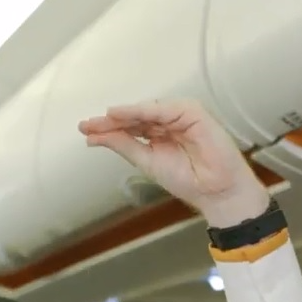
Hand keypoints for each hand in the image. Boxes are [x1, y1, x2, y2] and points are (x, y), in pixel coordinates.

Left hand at [78, 99, 269, 226]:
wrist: (216, 191)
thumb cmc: (187, 178)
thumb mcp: (146, 161)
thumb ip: (124, 146)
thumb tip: (95, 137)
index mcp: (157, 133)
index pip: (129, 126)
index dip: (108, 128)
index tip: (85, 131)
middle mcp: (168, 122)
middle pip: (134, 117)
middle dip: (110, 121)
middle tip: (86, 125)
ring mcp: (180, 116)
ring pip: (146, 111)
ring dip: (123, 114)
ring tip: (102, 119)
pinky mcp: (194, 113)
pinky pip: (164, 110)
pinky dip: (142, 111)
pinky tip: (122, 114)